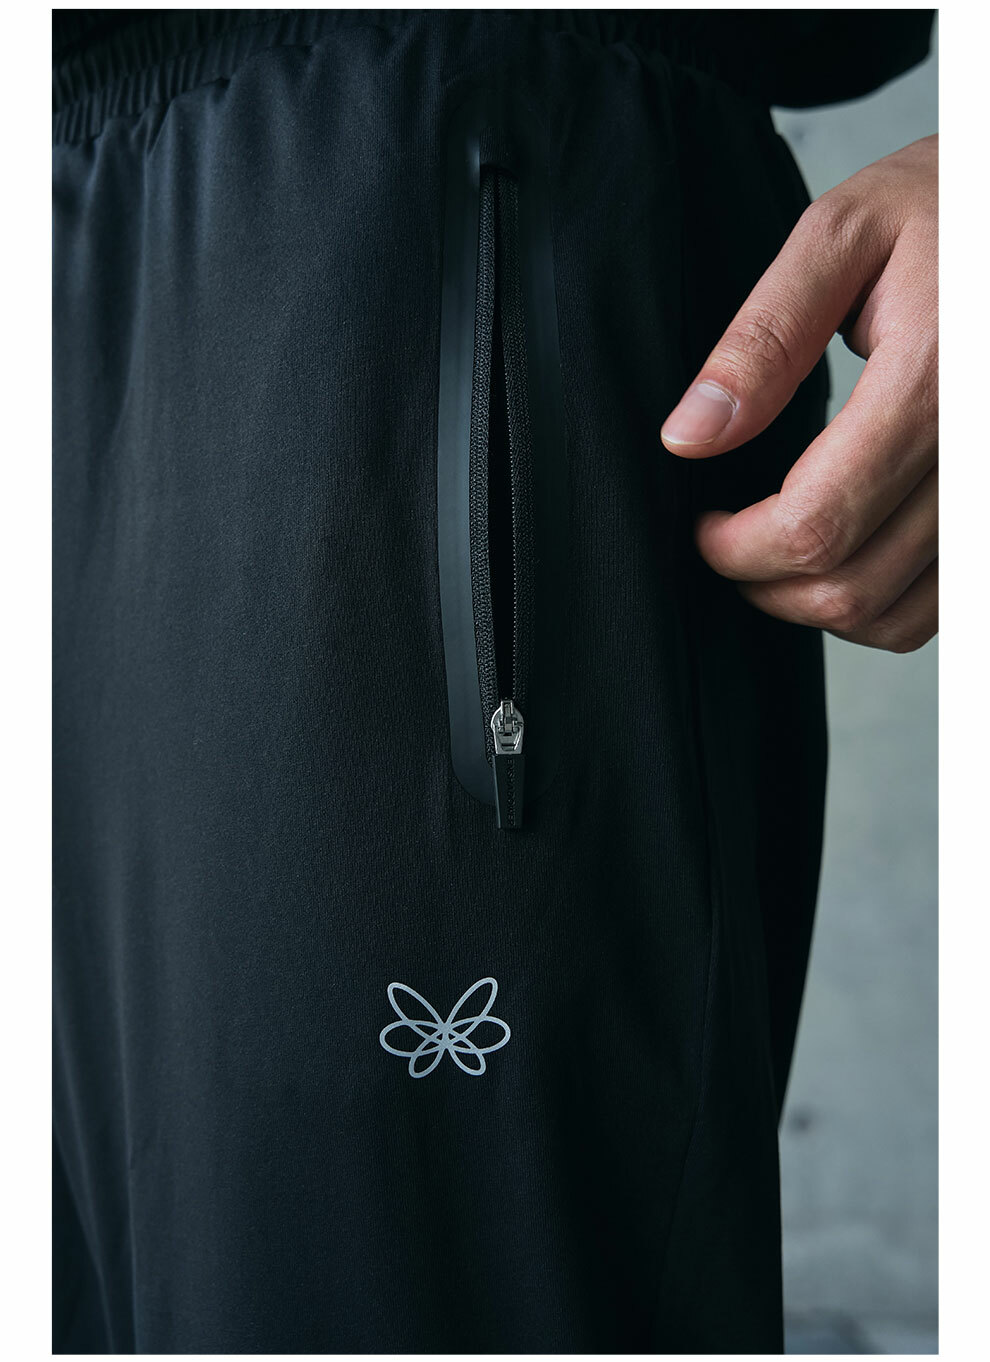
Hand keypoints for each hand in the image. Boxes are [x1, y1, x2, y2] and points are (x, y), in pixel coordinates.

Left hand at [660, 135, 937, 652]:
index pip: (817, 522)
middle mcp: (978, 449)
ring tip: (773, 552)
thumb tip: (690, 435)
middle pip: (852, 584)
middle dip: (764, 583)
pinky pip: (940, 607)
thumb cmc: (944, 207)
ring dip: (815, 605)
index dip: (737, 549)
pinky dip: (878, 606)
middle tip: (726, 542)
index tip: (702, 525)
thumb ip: (763, 338)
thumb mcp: (843, 234)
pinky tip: (839, 557)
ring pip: (897, 615)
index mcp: (936, 379)